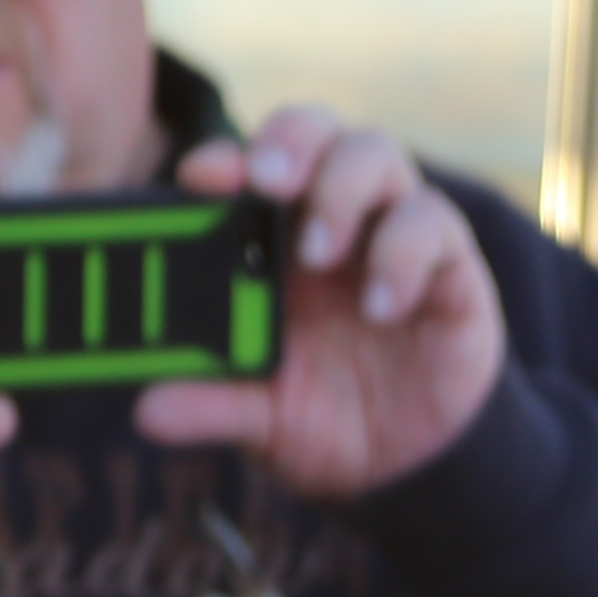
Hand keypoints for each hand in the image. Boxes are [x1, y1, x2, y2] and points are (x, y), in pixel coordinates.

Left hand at [135, 108, 502, 496]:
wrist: (409, 465)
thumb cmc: (326, 418)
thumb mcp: (261, 419)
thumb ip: (212, 406)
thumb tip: (147, 412)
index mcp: (273, 241)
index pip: (248, 170)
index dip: (224, 159)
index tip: (198, 176)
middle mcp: (333, 221)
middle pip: (315, 132)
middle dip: (288, 142)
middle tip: (264, 180)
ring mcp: (392, 235)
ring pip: (377, 155)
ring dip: (342, 191)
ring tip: (318, 253)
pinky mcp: (450, 268)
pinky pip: (434, 226)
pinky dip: (403, 255)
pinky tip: (380, 308)